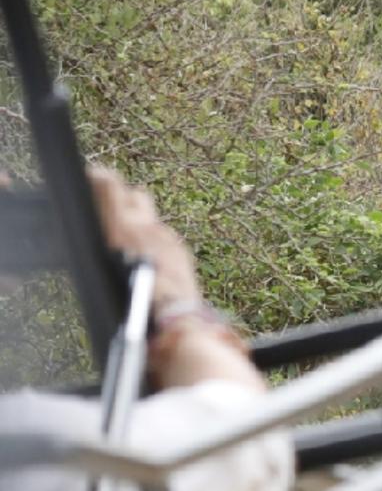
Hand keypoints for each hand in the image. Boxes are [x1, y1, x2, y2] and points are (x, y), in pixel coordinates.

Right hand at [86, 166, 201, 309]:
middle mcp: (146, 227)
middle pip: (135, 194)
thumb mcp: (102, 269)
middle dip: (123, 196)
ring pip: (151, 215)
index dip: (100, 177)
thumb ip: (103, 238)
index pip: (109, 186)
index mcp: (120, 230)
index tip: (93, 174)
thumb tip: (98, 226)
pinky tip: (148, 253)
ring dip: (140, 219)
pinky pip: (165, 234)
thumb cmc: (134, 302)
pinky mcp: (180, 248)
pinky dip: (155, 238)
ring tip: (129, 234)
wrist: (174, 316)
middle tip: (111, 206)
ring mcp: (166, 236)